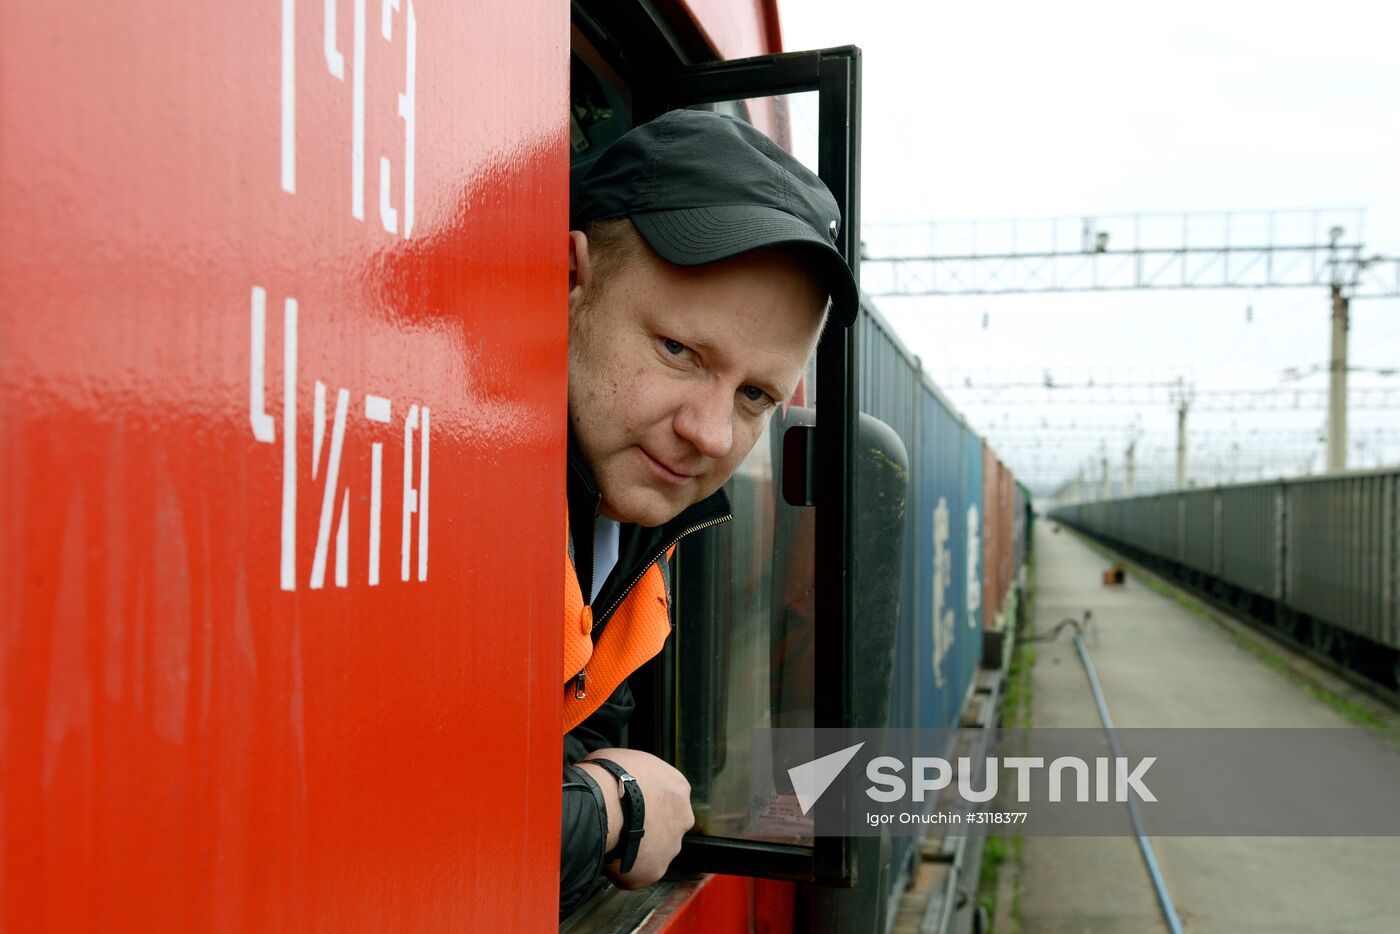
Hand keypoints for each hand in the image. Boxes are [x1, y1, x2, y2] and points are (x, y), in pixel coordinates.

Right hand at [576, 748, 693, 888]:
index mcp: (678, 786)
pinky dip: (625, 869)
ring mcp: (672, 846)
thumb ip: (631, 772)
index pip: (668, 797)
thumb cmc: (609, 776)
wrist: (603, 805)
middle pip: (667, 826)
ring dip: (638, 849)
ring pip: (655, 851)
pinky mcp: (655, 870)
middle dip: (649, 828)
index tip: (633, 804)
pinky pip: (639, 872)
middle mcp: (683, 817)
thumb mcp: (623, 758)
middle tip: (623, 825)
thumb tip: (614, 775)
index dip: (649, 802)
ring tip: (613, 843)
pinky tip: (610, 858)